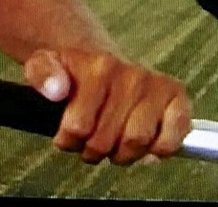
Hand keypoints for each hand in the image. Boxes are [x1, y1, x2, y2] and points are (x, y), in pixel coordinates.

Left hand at [24, 48, 190, 164]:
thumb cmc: (73, 72)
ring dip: (122, 154)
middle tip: (90, 143)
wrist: (99, 62)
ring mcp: (154, 85)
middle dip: (94, 150)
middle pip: (108, 140)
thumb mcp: (44, 65)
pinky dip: (158, 150)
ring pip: (138, 142)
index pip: (79, 126)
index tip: (67, 136)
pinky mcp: (176, 97)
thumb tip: (56, 90)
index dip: (69, 140)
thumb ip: (42, 73)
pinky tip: (144, 146)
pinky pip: (173, 137)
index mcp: (98, 66)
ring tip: (112, 144)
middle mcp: (130, 74)